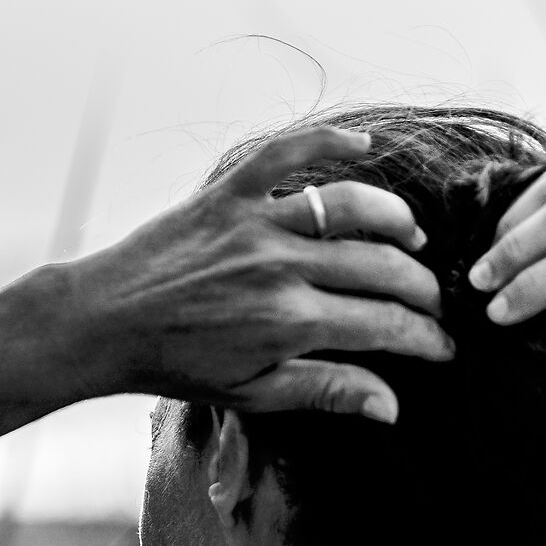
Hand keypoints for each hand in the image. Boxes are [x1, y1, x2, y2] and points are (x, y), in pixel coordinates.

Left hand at [68, 127, 451, 421]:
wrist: (102, 322)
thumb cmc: (173, 363)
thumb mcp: (250, 393)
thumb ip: (324, 392)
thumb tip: (393, 404)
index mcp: (289, 322)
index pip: (386, 324)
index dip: (426, 337)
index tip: (443, 345)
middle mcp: (279, 267)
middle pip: (382, 266)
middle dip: (422, 288)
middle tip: (433, 301)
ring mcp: (253, 223)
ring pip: (351, 206)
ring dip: (394, 220)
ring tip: (409, 239)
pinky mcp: (227, 193)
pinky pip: (287, 153)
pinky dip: (329, 141)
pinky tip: (363, 146)